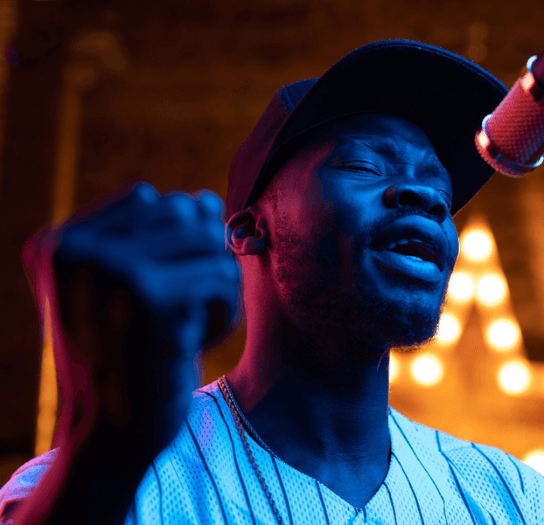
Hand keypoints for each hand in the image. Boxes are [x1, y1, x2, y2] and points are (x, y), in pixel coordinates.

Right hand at [51, 181, 240, 467]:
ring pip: (209, 241)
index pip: (148, 198)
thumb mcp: (129, 288)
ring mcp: (109, 271)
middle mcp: (75, 250)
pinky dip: (225, 313)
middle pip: (184, 211)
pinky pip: (223, 277)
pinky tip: (195, 343)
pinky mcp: (150, 299)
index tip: (155, 294)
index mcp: (58, 244)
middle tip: (179, 311)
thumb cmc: (128, 358)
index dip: (174, 243)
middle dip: (199, 262)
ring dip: (214, 288)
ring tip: (187, 326)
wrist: (111, 437)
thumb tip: (206, 198)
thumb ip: (163, 237)